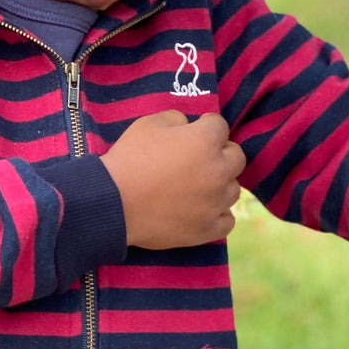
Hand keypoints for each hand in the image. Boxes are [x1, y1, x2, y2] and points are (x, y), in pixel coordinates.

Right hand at [101, 112, 245, 249]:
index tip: (194, 130)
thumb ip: (176, 119)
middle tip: (198, 158)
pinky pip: (227, 220)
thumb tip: (188, 127)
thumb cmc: (129, 159)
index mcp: (205, 142)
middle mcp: (218, 172)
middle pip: (236, 157)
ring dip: (220, 184)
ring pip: (233, 189)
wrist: (112, 203)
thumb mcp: (148, 124)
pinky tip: (204, 210)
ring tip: (197, 187)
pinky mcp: (207, 229)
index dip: (205, 125)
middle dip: (221, 153)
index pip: (220, 126)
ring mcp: (215, 203)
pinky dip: (218, 214)